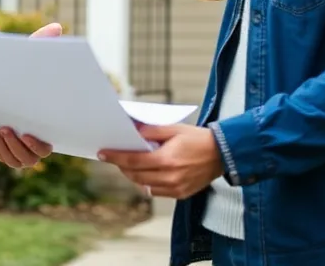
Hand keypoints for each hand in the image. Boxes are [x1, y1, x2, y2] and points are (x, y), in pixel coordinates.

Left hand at [0, 22, 60, 167]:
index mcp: (47, 125)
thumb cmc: (21, 71)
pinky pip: (3, 157)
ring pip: (16, 160)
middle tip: (5, 127)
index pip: (47, 146)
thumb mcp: (28, 57)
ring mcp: (21, 146)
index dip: (37, 144)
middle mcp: (36, 140)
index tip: (26, 132)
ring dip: (5, 148)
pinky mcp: (7, 147)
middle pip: (31, 158)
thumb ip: (42, 43)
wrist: (3, 80)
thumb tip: (56, 27)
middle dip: (16, 146)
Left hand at [98, 123, 223, 199]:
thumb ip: (151, 131)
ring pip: (144, 186)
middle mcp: (169, 177)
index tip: (102, 154)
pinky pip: (156, 192)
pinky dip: (147, 183)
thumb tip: (132, 133)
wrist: (222, 154)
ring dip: (133, 176)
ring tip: (129, 165)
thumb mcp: (174, 129)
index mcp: (166, 159)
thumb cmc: (197, 139)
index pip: (133, 160)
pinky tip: (147, 174)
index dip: (115, 157)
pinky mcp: (181, 195)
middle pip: (135, 175)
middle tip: (114, 158)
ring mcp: (175, 188)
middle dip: (122, 166)